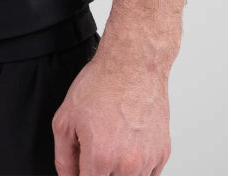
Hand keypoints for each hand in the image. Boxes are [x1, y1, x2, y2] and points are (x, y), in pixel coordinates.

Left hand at [50, 33, 170, 175]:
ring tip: (112, 144)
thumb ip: (64, 158)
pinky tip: (127, 145)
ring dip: (119, 172)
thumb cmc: (101, 84)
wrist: (134, 63)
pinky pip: (149, 175)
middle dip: (99, 171)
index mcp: (100, 157)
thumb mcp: (65, 119)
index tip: (82, 168)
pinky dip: (137, 168)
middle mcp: (127, 164)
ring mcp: (148, 160)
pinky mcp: (163, 154)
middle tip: (95, 151)